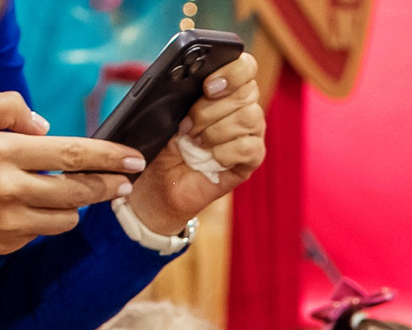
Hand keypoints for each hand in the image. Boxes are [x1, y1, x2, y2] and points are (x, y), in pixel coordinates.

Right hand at [0, 92, 143, 263]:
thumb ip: (4, 108)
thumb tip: (44, 126)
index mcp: (2, 151)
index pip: (72, 153)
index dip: (109, 157)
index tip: (134, 159)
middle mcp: (11, 189)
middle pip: (81, 191)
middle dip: (108, 186)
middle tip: (122, 181)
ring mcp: (11, 222)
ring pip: (67, 217)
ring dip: (75, 205)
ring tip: (69, 193)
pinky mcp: (6, 245)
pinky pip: (41, 232)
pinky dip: (43, 220)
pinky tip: (31, 209)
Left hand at [123, 52, 266, 238]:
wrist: (160, 181)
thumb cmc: (164, 142)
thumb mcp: (165, 110)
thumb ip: (179, 89)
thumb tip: (183, 78)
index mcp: (225, 86)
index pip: (245, 66)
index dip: (231, 71)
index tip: (207, 86)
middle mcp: (242, 107)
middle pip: (247, 92)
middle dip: (211, 109)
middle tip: (188, 124)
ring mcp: (250, 133)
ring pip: (248, 118)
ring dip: (215, 131)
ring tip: (195, 142)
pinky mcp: (251, 159)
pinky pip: (249, 147)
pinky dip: (226, 152)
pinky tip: (211, 158)